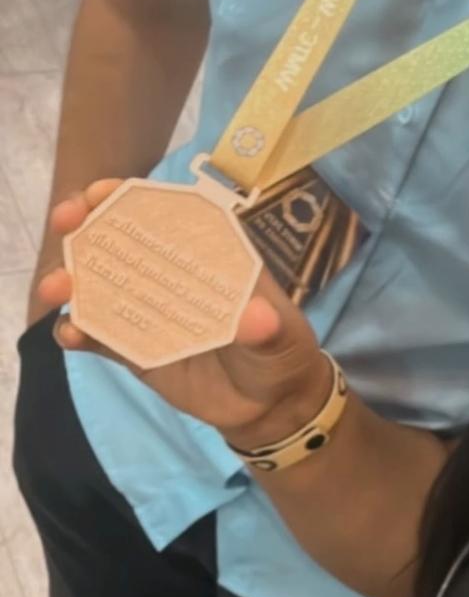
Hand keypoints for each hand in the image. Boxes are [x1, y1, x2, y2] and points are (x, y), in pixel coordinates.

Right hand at [37, 179, 330, 449]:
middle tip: (65, 222)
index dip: (131, 196)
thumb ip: (270, 327)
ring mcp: (147, 310)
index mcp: (206, 252)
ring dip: (70, 278)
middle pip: (120, 239)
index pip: (166, 212)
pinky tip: (68, 332)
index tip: (102, 191)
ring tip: (56, 287)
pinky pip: (97, 336)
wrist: (267, 405)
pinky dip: (76, 331)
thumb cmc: (281, 352)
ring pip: (98, 284)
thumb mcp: (284, 336)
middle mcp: (169, 273)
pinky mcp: (132, 350)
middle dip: (86, 224)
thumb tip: (257, 319)